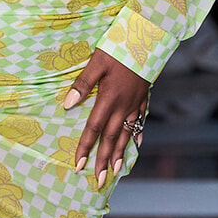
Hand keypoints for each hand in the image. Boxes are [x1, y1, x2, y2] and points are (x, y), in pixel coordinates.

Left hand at [62, 48, 149, 185]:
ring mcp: (135, 103)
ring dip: (120, 153)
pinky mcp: (144, 97)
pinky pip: (140, 120)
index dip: (86, 148)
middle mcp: (123, 105)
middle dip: (104, 160)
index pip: (94, 129)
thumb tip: (67, 105)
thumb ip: (83, 84)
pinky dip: (137, 134)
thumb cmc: (119, 46)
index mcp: (109, 98)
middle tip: (99, 180)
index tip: (80, 166)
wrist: (149, 38)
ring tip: (115, 170)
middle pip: (111, 138)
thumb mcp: (97, 62)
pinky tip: (135, 146)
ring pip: (127, 133)